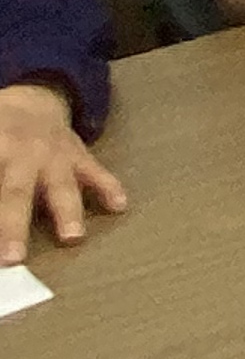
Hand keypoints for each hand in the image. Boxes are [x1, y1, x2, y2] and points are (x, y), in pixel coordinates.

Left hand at [0, 80, 122, 267]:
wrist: (32, 100)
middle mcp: (20, 153)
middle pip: (14, 192)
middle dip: (12, 224)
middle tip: (11, 258)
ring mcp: (53, 156)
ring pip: (60, 185)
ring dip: (65, 211)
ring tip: (71, 237)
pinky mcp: (78, 155)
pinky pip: (96, 172)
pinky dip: (108, 187)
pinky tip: (119, 205)